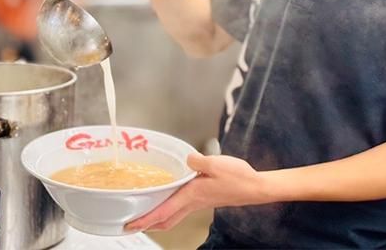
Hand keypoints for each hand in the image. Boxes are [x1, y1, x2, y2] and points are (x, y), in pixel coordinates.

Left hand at [124, 153, 267, 232]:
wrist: (254, 187)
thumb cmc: (238, 177)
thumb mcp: (216, 164)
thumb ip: (197, 161)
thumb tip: (186, 159)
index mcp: (191, 195)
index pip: (163, 212)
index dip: (145, 220)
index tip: (130, 225)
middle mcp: (193, 202)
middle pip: (165, 220)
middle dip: (148, 223)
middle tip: (133, 224)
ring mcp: (198, 202)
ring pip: (173, 215)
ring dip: (158, 217)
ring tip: (145, 214)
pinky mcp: (204, 198)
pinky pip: (181, 208)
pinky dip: (169, 209)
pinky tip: (169, 200)